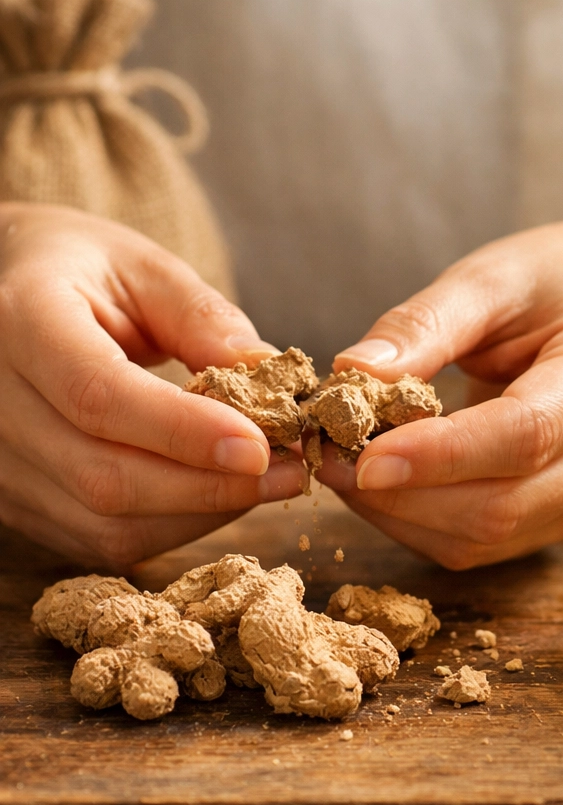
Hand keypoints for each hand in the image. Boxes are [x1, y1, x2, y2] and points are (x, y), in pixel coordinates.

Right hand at [0, 203, 305, 569]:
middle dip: (211, 485)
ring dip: (201, 512)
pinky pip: (101, 538)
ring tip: (269, 481)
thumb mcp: (142, 266)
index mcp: (19, 323)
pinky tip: (218, 492)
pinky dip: (173, 524)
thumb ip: (202, 316)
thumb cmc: (78, 270)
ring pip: (105, 522)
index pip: (98, 396)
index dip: (185, 432)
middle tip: (291, 471)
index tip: (263, 446)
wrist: (2, 290)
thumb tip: (270, 375)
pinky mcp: (16, 500)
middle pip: (104, 476)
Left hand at [322, 222, 562, 568]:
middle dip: (402, 493)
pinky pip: (482, 543)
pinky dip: (418, 521)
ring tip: (346, 463)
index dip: (441, 454)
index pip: (526, 433)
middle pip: (502, 504)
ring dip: (400, 513)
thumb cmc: (561, 283)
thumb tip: (351, 373)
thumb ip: (427, 322)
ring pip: (486, 537)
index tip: (363, 456)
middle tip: (327, 453)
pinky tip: (386, 482)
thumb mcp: (496, 276)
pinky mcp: (561, 515)